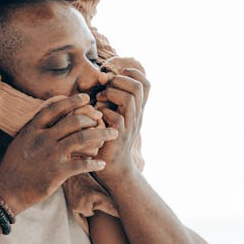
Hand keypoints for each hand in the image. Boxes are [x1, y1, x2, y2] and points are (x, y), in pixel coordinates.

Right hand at [0, 94, 116, 213]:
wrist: (7, 191)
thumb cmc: (14, 166)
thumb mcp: (21, 140)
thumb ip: (36, 128)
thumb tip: (50, 115)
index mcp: (33, 129)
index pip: (56, 108)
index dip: (72, 101)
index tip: (86, 98)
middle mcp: (43, 139)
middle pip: (74, 121)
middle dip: (92, 118)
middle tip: (102, 118)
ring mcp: (51, 155)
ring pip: (82, 139)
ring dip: (101, 135)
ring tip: (113, 134)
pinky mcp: (57, 173)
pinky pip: (82, 164)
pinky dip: (94, 163)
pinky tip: (102, 163)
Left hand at [93, 69, 147, 184]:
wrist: (114, 169)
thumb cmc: (109, 138)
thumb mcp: (113, 114)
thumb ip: (110, 96)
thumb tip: (102, 76)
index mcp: (137, 109)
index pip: (146, 84)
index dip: (133, 74)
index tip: (116, 77)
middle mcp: (137, 116)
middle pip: (138, 87)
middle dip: (118, 81)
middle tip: (105, 89)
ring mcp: (130, 126)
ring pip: (128, 99)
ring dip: (111, 94)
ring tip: (100, 101)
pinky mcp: (119, 137)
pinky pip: (115, 117)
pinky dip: (103, 112)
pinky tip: (97, 117)